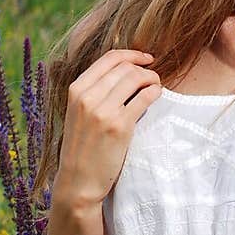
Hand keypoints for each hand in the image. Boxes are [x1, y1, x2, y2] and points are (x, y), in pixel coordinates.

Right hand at [55, 48, 160, 207]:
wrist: (78, 180)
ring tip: (157, 86)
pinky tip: (158, 95)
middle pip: (125, 67)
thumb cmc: (82, 147)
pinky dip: (155, 92)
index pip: (109, 58)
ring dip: (152, 78)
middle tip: (154, 77)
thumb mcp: (78, 113)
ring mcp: (103, 111)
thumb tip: (123, 72)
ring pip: (136, 78)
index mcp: (76, 89)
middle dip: (144, 68)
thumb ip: (94, 92)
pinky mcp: (120, 126)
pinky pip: (144, 98)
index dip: (132, 54)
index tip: (146, 58)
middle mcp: (88, 97)